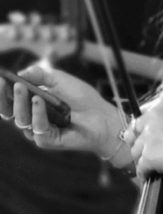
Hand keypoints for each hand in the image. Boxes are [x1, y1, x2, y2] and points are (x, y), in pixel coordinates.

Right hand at [0, 64, 120, 159]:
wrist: (102, 116)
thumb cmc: (82, 99)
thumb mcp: (60, 80)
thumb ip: (41, 74)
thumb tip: (20, 72)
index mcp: (31, 104)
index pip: (9, 100)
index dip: (2, 91)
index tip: (0, 79)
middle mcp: (31, 118)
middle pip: (9, 111)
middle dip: (4, 98)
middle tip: (6, 83)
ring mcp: (38, 130)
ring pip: (21, 119)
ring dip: (20, 103)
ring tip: (22, 88)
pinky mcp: (46, 140)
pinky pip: (36, 128)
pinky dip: (37, 113)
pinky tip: (39, 101)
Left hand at [127, 96, 162, 183]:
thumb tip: (143, 137)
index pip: (140, 119)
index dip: (146, 134)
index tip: (157, 143)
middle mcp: (154, 116)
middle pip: (133, 135)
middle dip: (142, 146)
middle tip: (157, 157)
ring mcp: (151, 135)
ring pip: (136, 153)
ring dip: (146, 161)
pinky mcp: (150, 155)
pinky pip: (140, 168)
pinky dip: (147, 174)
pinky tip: (158, 175)